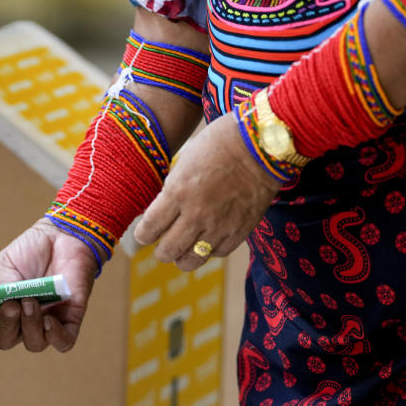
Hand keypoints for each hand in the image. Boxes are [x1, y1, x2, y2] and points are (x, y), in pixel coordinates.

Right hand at [0, 219, 99, 352]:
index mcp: (0, 304)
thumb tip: (3, 304)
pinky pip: (63, 343)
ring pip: (34, 344)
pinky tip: (50, 322)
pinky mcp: (70, 319)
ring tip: (32, 302)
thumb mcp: (8, 263)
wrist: (65, 236)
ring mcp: (47, 320)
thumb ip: (3, 285)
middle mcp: (22, 318)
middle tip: (12, 304)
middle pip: (6, 340)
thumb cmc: (35, 248)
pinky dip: (55, 337)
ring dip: (30, 326)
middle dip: (6, 325)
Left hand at [133, 112, 279, 269]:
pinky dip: (209, 250)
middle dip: (161, 250)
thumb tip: (160, 213)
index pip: (149, 228)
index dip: (143, 234)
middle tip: (162, 244)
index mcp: (178, 192)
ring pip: (191, 260)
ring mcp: (219, 225)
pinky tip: (207, 241)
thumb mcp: (185, 163)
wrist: (262, 144)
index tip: (144, 233)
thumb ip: (172, 191)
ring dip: (183, 257)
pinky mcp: (240, 231)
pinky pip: (217, 253)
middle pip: (168, 251)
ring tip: (183, 251)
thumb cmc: (220, 145)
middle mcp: (196, 214)